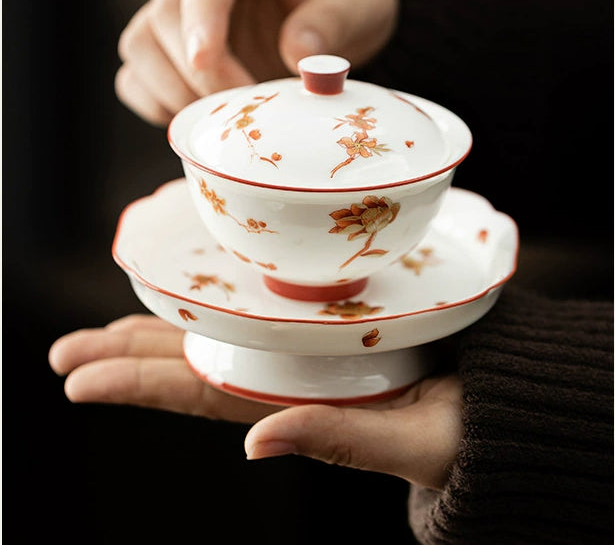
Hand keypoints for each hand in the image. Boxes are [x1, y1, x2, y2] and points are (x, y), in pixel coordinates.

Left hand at [49, 314, 461, 489]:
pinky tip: (193, 288)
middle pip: (196, 363)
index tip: (78, 376)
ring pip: (219, 332)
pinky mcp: (332, 320)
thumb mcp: (409, 441)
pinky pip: (263, 306)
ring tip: (103, 328)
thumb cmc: (464, 427)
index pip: (203, 395)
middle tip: (66, 350)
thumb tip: (256, 445)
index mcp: (300, 403)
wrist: (501, 394)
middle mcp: (291, 373)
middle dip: (128, 356)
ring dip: (161, 327)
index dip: (139, 385)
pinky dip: (222, 295)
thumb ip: (338, 441)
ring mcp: (307, 345)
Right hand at [115, 0, 398, 125]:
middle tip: (246, 108)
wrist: (329, 5)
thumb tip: (297, 57)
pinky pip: (137, 78)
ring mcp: (179, 11)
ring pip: (140, 46)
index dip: (201, 15)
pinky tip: (199, 119)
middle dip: (202, 74)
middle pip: (165, 16)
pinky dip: (158, 105)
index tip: (206, 60)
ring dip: (175, 92)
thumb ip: (332, 20)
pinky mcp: (172, 50)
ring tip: (224, 119)